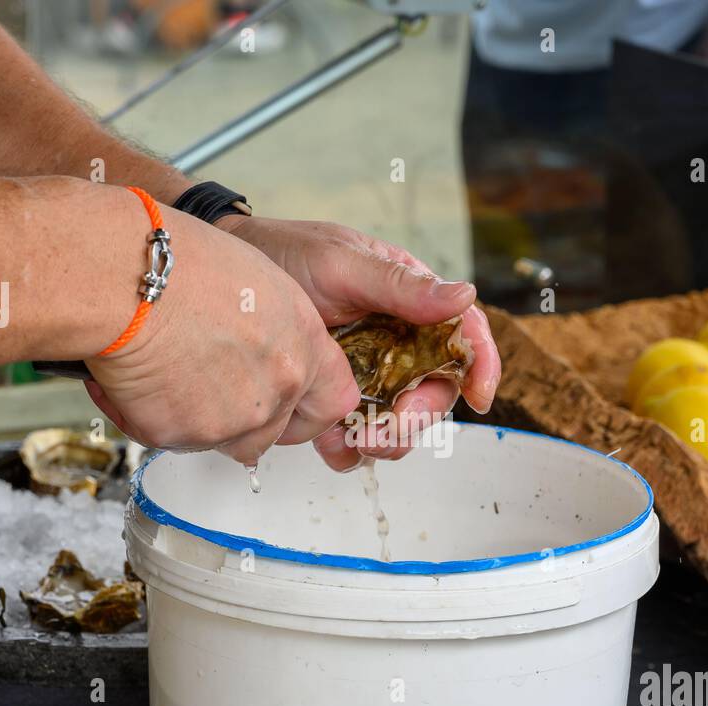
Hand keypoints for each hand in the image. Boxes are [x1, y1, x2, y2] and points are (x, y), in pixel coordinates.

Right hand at [83, 207, 359, 465]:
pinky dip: (154, 416)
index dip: (310, 409)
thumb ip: (279, 330)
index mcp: (304, 343)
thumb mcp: (258, 281)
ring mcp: (238, 416)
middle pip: (276, 430)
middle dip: (246, 416)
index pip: (335, 402)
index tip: (295, 407)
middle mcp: (280, 385)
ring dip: (202, 419)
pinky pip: (176, 440)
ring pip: (227, 440)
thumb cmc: (182, 262)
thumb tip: (270, 353)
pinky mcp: (190, 435)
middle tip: (210, 382)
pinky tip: (139, 375)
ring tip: (171, 370)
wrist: (128, 276)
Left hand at [218, 216, 500, 471]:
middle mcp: (398, 339)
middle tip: (386, 428)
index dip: (482, 366)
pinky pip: (355, 433)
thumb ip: (399, 285)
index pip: (465, 333)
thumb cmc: (283, 255)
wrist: (225, 281)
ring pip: (399, 420)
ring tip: (354, 439)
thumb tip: (464, 295)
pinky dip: (348, 449)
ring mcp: (369, 372)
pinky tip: (331, 447)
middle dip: (416, 418)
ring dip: (385, 439)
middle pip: (434, 390)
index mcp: (412, 301)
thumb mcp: (340, 263)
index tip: (480, 397)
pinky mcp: (336, 397)